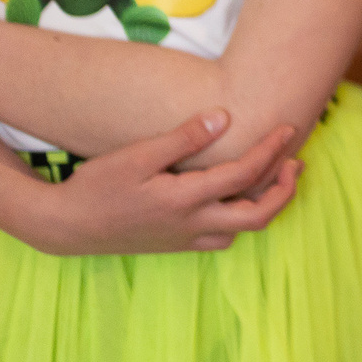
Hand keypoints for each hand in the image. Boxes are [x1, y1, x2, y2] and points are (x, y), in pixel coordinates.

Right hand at [21, 109, 300, 254]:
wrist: (65, 227)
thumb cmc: (97, 186)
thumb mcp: (137, 155)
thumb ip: (184, 138)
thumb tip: (225, 117)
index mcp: (185, 200)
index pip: (246, 174)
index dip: (272, 150)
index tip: (289, 128)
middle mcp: (192, 225)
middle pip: (258, 217)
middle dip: (284, 191)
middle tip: (296, 163)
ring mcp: (184, 239)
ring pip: (240, 231)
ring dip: (264, 207)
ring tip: (274, 178)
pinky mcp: (174, 245)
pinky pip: (220, 237)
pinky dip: (240, 218)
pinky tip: (235, 198)